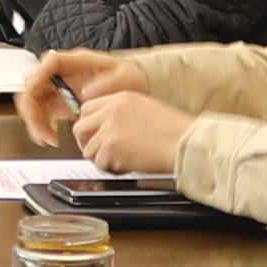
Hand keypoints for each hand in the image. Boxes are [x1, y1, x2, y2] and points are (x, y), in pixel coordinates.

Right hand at [17, 48, 120, 147]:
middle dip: (33, 108)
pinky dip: (41, 127)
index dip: (38, 77)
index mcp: (74, 61)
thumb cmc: (128, 77)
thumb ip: (107, 82)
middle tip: (42, 127)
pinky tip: (48, 137)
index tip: (36, 92)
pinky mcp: (58, 103)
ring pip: (33, 102)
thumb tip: (86, 92)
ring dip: (35, 121)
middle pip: (33, 85)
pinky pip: (41, 114)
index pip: (48, 63)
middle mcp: (61, 74)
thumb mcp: (124, 75)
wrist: (134, 88)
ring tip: (47, 137)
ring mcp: (58, 89)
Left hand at [69, 85, 192, 174]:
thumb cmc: (174, 131)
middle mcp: (112, 110)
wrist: (186, 142)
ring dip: (101, 159)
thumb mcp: (144, 109)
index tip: (93, 135)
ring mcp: (110, 128)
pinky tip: (128, 164)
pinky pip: (100, 163)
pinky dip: (112, 168)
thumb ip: (121, 113)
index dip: (89, 126)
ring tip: (120, 160)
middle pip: (80, 127)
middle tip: (99, 153)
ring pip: (88, 149)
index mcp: (120, 98)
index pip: (87, 109)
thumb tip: (104, 127)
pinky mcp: (112, 146)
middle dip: (86, 143)